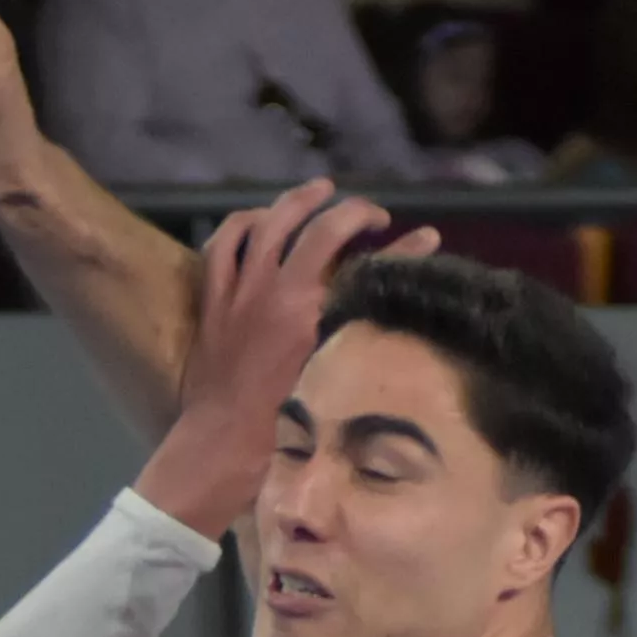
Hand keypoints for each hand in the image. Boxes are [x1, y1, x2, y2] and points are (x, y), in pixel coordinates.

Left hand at [136, 181, 425, 536]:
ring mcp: (238, 292)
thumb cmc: (284, 424)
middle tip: (369, 213)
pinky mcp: (212, 301)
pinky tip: (256, 221)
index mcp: (309, 312)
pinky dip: (241, 225)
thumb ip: (358, 331)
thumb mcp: (332, 374)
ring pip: (267, 222)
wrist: (222, 444)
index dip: (403, 246)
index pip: (368, 264)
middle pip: (318, 226)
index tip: (424, 237)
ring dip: (296, 201)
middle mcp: (273, 291)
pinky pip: (222, 246)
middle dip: (350, 211)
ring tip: (317, 192)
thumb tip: (388, 309)